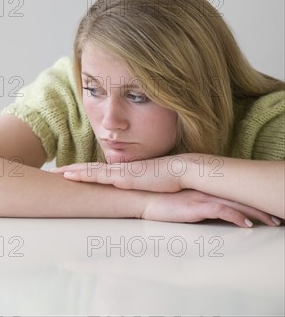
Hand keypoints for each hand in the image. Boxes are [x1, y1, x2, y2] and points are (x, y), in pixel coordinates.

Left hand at [50, 156, 186, 192]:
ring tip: (54, 172)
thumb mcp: (151, 186)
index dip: (83, 171)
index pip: (98, 171)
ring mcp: (118, 172)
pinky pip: (96, 175)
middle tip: (53, 171)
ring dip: (70, 171)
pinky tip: (69, 175)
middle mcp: (118, 171)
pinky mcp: (121, 177)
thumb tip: (136, 194)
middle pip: (89, 169)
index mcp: (124, 173)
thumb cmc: (170, 181)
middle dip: (70, 170)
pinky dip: (81, 174)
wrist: (182, 172)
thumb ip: (141, 189)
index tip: (68, 173)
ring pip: (88, 170)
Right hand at [141, 189, 279, 226]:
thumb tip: (208, 210)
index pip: (233, 192)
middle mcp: (207, 191)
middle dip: (261, 207)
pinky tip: (247, 224)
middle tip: (278, 216)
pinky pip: (222, 211)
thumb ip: (196, 202)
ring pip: (237, 204)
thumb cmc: (158, 201)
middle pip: (241, 197)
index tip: (266, 207)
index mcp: (204, 188)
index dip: (251, 199)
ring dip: (257, 213)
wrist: (142, 198)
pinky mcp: (197, 206)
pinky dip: (237, 217)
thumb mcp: (181, 200)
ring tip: (273, 222)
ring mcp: (203, 197)